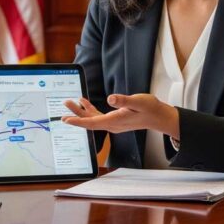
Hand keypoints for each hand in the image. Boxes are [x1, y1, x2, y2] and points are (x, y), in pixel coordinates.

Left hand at [62, 94, 179, 137]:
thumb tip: (110, 99)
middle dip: (75, 114)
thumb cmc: (149, 109)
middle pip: (89, 121)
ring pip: (92, 119)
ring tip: (71, 102)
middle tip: (65, 104)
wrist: (158, 117)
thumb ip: (124, 100)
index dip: (78, 121)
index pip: (92, 123)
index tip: (66, 119)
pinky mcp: (115, 120)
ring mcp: (113, 123)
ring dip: (81, 111)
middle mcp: (112, 125)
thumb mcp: (138, 101)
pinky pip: (98, 117)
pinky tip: (85, 103)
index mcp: (115, 121)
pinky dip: (90, 110)